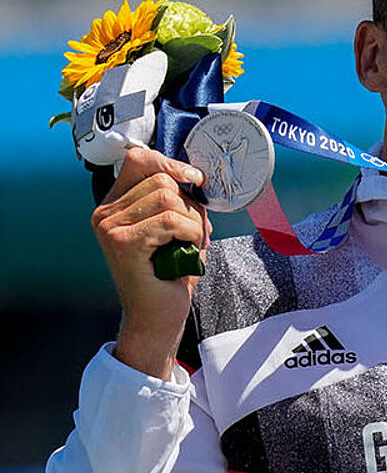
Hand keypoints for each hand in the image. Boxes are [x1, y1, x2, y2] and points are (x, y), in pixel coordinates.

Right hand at [91, 147, 207, 379]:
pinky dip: (190, 233)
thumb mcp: (178, 225)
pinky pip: (170, 221)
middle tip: (191, 233)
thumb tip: (195, 176)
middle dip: (190, 205)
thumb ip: (179, 198)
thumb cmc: (171, 270)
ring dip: (192, 222)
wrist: (159, 314)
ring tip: (187, 244)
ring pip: (168, 198)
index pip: (139, 159)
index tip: (195, 180)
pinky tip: (185, 250)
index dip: (172, 163)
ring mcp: (109, 227)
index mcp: (116, 202)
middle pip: (162, 180)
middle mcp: (105, 212)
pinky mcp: (122, 242)